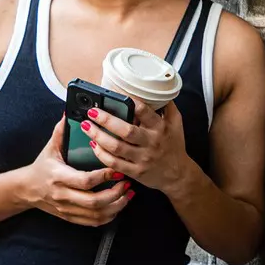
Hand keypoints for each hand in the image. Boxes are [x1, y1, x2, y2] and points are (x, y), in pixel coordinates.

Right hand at [18, 120, 132, 226]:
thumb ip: (61, 132)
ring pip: (96, 214)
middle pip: (94, 201)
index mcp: (58, 177)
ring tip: (128, 194)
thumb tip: (69, 113)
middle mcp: (63, 195)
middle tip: (127, 183)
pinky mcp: (70, 217)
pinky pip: (93, 222)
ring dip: (116, 206)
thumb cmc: (42, 167)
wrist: (26, 190)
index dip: (104, 176)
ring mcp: (67, 209)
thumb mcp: (50, 148)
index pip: (85, 180)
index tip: (117, 169)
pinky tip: (119, 205)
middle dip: (115, 193)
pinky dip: (109, 216)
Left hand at [80, 99, 198, 198]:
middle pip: (125, 131)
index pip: (144, 112)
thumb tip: (157, 90)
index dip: (130, 102)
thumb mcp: (176, 124)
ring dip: (98, 136)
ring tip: (86, 126)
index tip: (116, 95)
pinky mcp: (135, 172)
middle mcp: (151, 142)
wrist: (178, 175)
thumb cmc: (174, 146)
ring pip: (116, 147)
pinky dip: (101, 154)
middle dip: (106, 120)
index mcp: (160, 128)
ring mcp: (142, 158)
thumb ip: (167, 107)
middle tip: (92, 111)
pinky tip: (93, 144)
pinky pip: (114, 163)